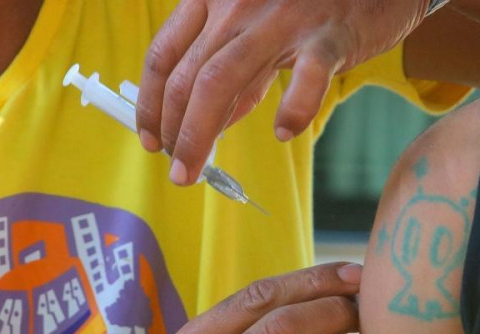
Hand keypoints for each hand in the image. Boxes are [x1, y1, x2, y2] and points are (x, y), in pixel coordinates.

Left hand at [137, 0, 428, 183]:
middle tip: (175, 170)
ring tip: (194, 171)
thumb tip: (209, 121)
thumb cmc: (311, 4)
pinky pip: (305, 79)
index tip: (151, 138)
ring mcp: (282, 18)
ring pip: (224, 80)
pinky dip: (293, 110)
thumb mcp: (257, 26)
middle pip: (189, 76)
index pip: (166, 55)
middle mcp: (238, 4)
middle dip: (174, 131)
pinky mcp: (328, 37)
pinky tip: (283, 130)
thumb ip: (234, 68)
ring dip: (201, 134)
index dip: (151, 102)